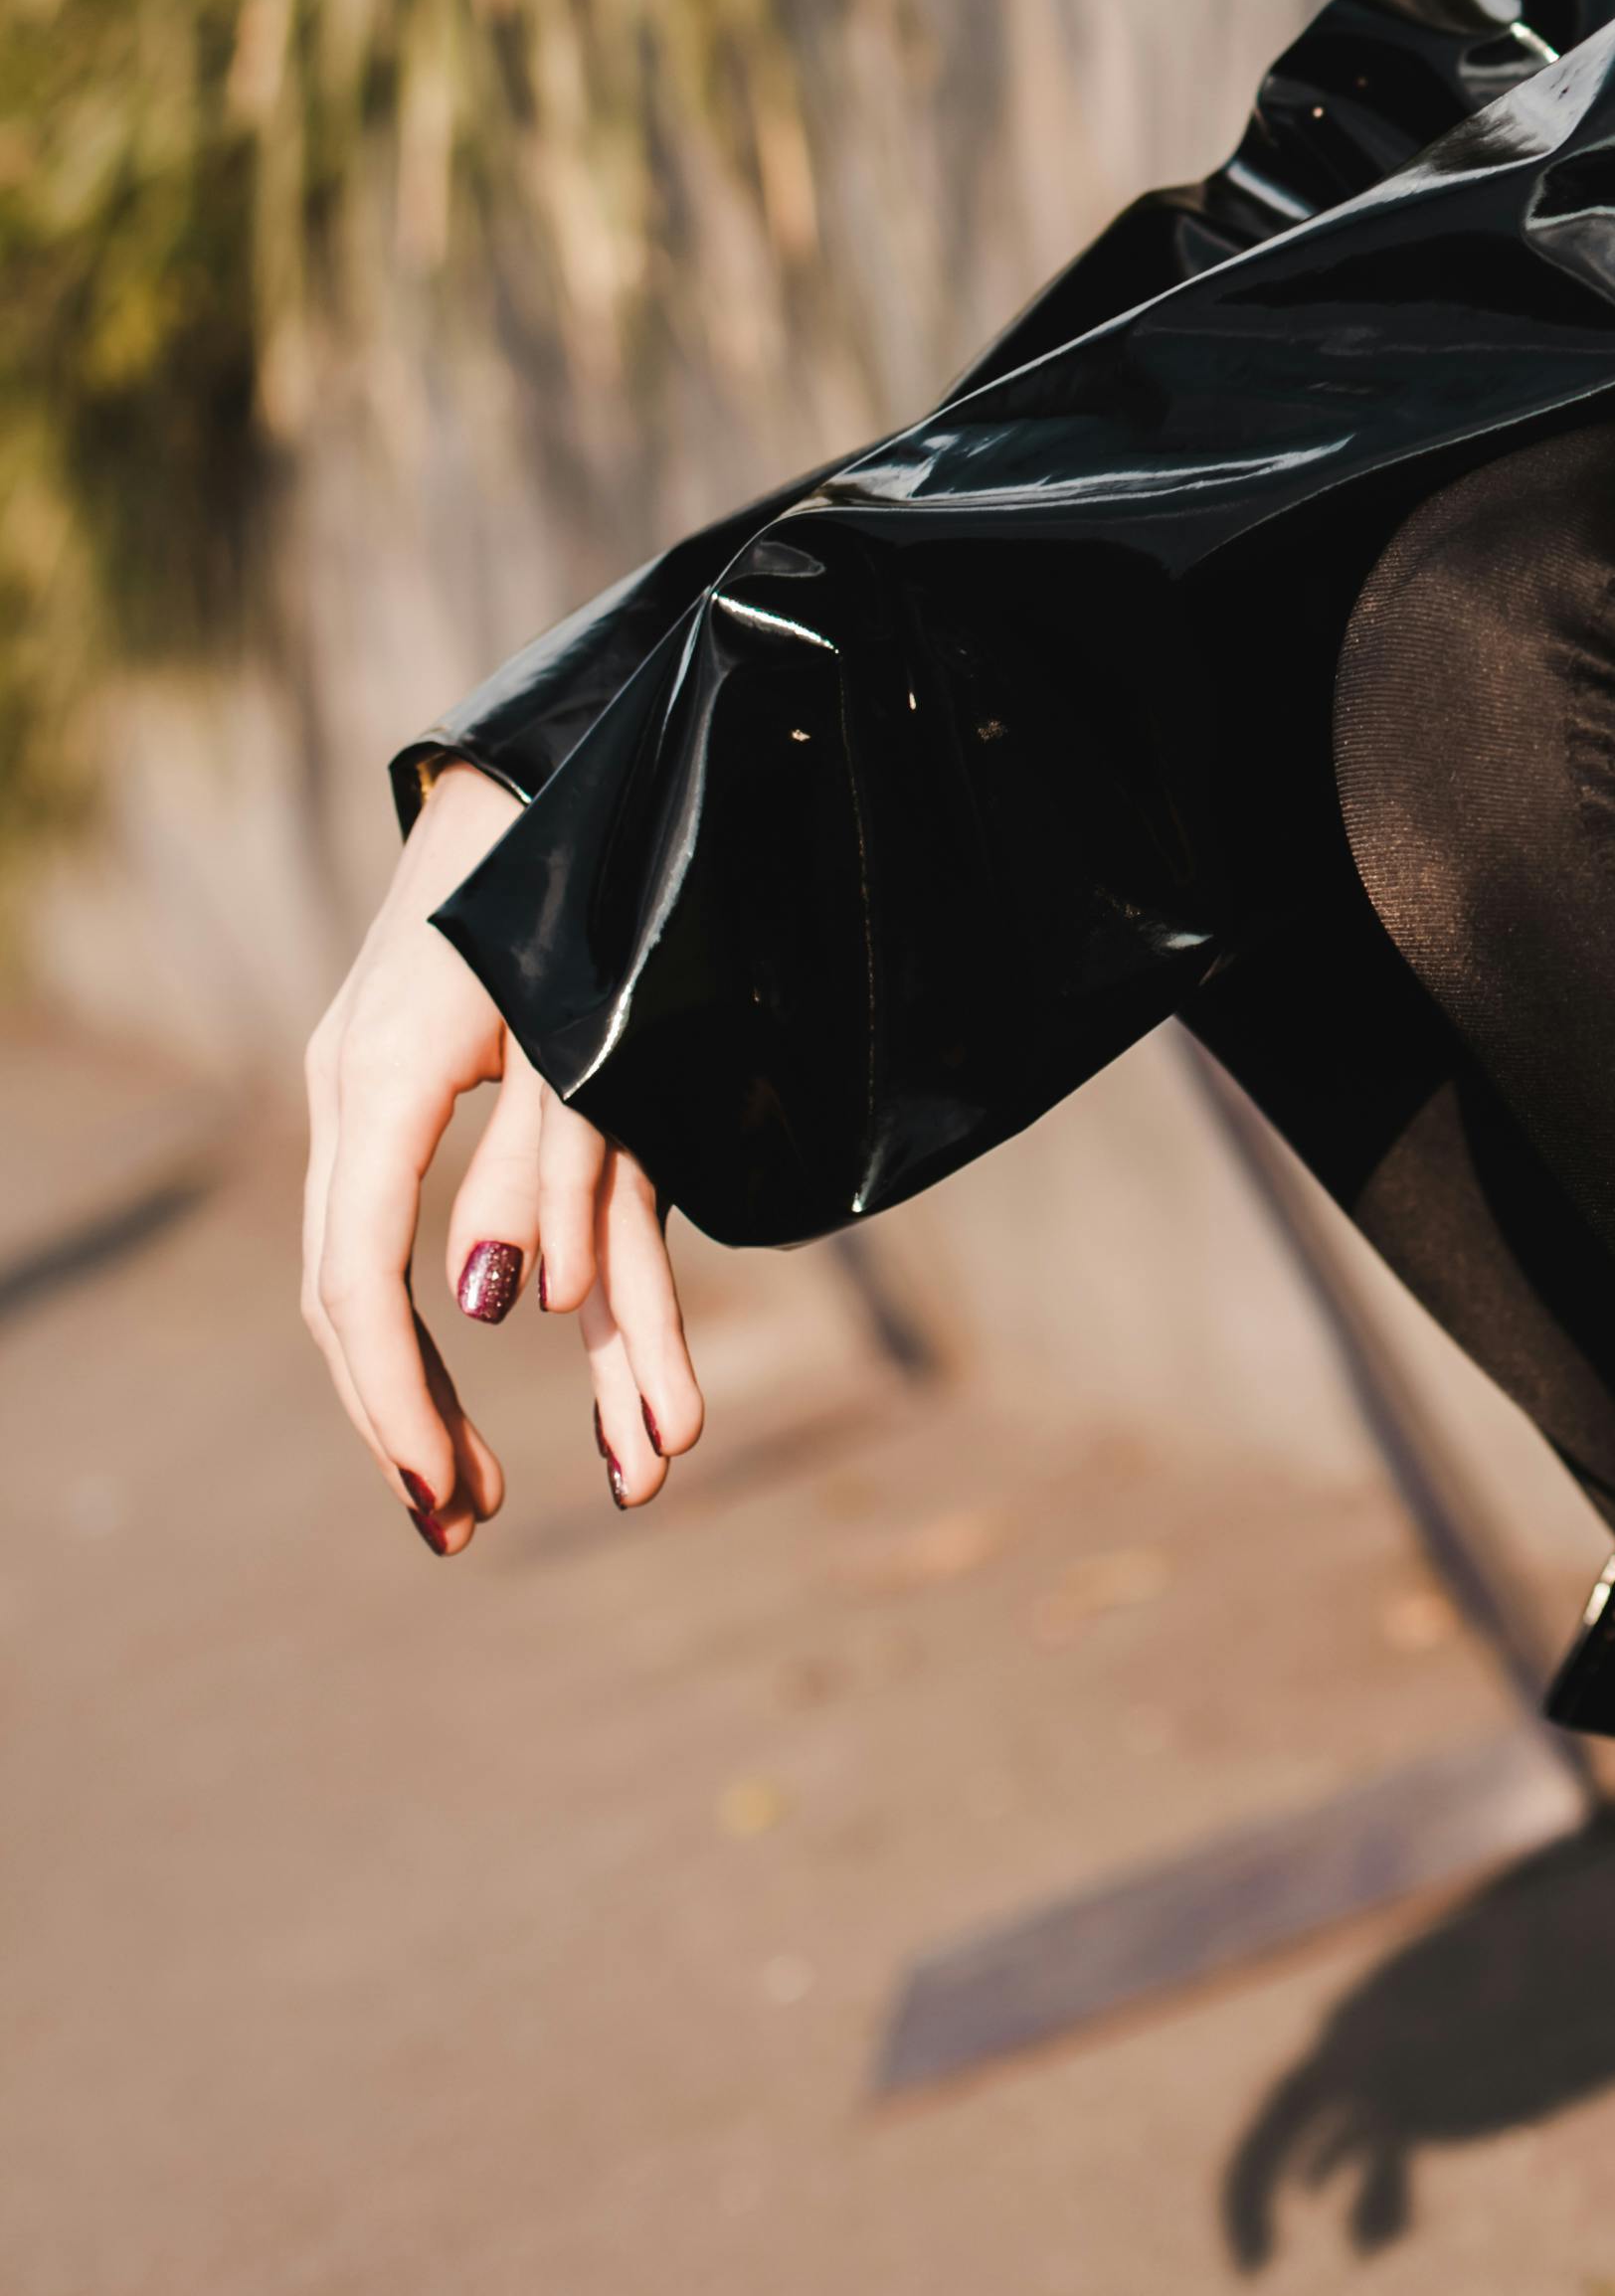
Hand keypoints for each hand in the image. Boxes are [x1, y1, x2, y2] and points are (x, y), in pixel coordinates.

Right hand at [300, 762, 704, 1550]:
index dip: (397, 1393)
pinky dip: (465, 1313)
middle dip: (405, 1420)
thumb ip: (546, 1162)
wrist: (536, 768)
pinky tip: (518, 1380)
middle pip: (352, 1297)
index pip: (356, 1276)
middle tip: (459, 1528)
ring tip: (472, 1501)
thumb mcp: (580, 1026)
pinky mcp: (422, 1091)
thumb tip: (499, 1308)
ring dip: (430, 1390)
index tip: (442, 1491)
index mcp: (383, 1079)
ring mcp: (382, 1096)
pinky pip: (432, 1226)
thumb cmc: (576, 883)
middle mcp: (362, 1097)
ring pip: (387, 1276)